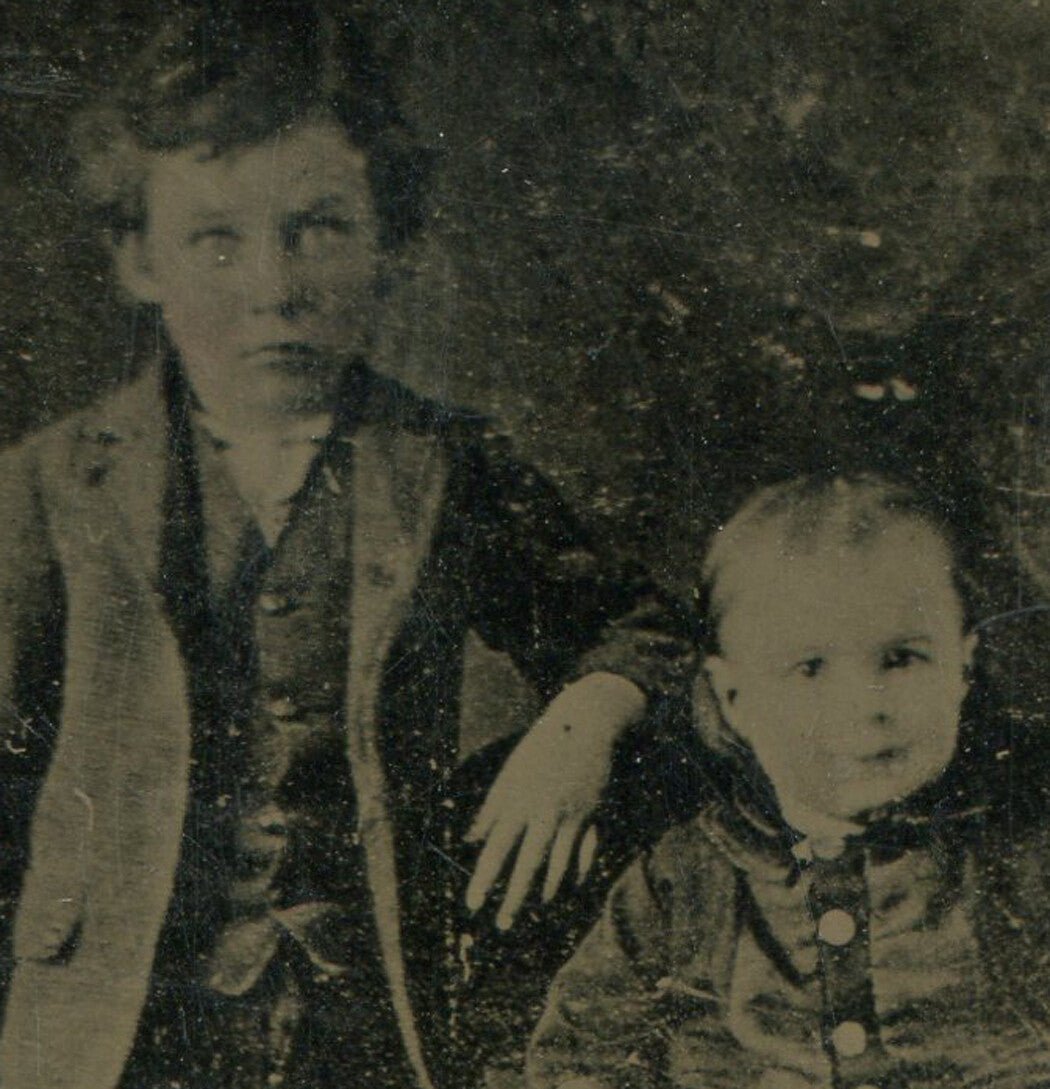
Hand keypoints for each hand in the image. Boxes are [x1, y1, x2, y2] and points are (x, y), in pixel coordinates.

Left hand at [464, 672, 644, 928]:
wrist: (587, 724)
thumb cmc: (541, 748)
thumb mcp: (511, 772)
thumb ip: (492, 807)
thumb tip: (471, 838)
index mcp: (519, 800)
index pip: (496, 847)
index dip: (483, 878)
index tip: (472, 904)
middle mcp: (544, 812)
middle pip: (527, 863)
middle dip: (512, 898)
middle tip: (501, 925)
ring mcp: (571, 815)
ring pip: (558, 863)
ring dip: (545, 888)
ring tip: (534, 906)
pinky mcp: (593, 814)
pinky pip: (587, 851)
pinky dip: (579, 869)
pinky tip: (571, 884)